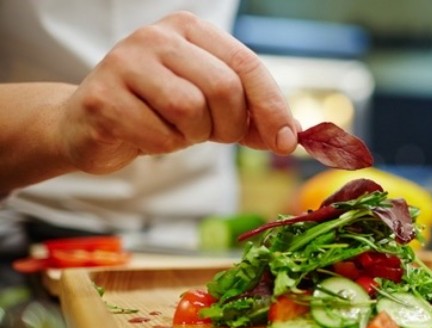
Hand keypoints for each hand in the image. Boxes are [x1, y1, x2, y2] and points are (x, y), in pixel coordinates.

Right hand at [59, 11, 296, 173]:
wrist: (91, 125)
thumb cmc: (159, 111)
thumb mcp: (212, 108)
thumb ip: (253, 117)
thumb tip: (293, 136)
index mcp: (190, 29)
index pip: (247, 65)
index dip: (273, 107)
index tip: (288, 143)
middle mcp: (156, 36)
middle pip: (224, 88)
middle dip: (229, 125)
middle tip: (213, 134)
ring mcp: (125, 62)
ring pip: (191, 110)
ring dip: (193, 135)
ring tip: (175, 130)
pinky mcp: (104, 98)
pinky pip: (160, 135)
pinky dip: (164, 147)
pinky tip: (146, 135)